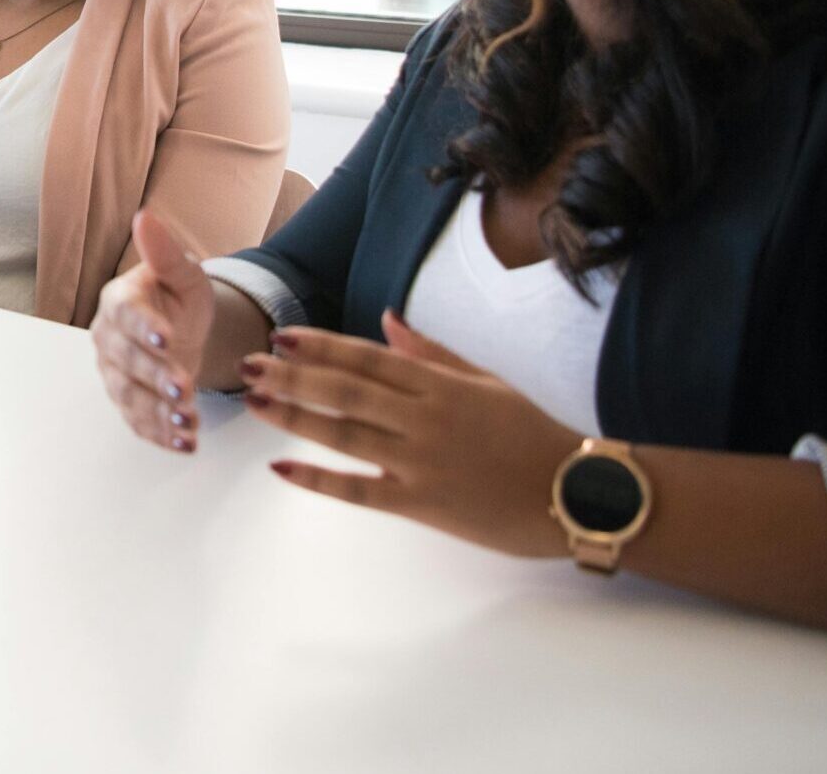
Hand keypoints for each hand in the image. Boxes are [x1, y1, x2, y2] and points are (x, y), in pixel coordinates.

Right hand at [90, 211, 211, 453]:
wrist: (184, 330)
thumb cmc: (179, 297)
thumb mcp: (183, 273)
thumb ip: (165, 252)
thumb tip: (145, 217)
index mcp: (119, 302)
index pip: (125, 315)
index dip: (143, 326)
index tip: (166, 336)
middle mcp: (109, 340)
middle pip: (126, 360)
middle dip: (154, 375)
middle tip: (183, 387)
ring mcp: (116, 374)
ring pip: (130, 396)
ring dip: (158, 412)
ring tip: (188, 422)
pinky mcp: (129, 402)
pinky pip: (139, 422)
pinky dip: (161, 434)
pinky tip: (185, 443)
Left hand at [243, 311, 580, 557]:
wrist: (576, 493)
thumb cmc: (533, 434)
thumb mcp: (487, 381)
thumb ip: (433, 354)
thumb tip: (387, 322)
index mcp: (440, 385)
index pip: (369, 358)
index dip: (322, 346)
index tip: (283, 336)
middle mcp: (424, 418)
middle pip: (346, 391)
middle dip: (294, 376)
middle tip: (250, 365)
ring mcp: (420, 462)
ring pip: (345, 434)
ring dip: (295, 417)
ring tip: (255, 403)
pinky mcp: (421, 504)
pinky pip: (360, 491)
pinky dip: (319, 480)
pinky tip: (283, 469)